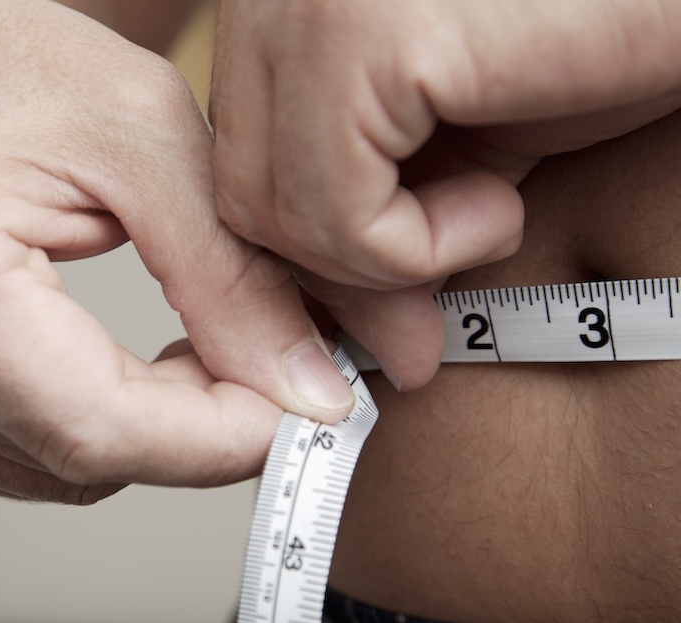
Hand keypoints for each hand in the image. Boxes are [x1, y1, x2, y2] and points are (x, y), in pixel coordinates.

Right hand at [0, 0, 354, 501]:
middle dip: (191, 430)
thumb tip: (302, 391)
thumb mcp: (148, 138)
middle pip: (77, 460)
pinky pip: (10, 456)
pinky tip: (110, 364)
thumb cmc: (8, 62)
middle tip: (255, 356)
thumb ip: (231, 277)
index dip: (218, 438)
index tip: (299, 405)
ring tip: (180, 347)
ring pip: (50, 472)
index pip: (97, 430)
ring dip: (140, 430)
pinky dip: (84, 425)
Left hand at [211, 0, 680, 385]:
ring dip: (383, 266)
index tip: (380, 323)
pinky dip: (411, 253)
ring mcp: (298, 8)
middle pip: (236, 190)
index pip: (235, 162)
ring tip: (494, 220)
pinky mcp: (350, 42)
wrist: (676, 0)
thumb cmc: (594, 41)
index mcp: (283, 5)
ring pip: (267, 213)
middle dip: (330, 284)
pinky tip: (500, 207)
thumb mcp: (460, 141)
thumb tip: (356, 335)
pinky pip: (329, 215)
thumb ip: (380, 210)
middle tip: (416, 340)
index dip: (303, 254)